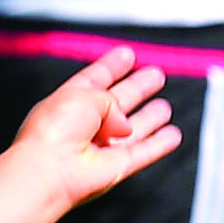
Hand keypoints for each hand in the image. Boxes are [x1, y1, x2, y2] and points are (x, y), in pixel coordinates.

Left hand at [5, 48, 179, 208]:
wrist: (51, 168)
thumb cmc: (54, 130)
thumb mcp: (83, 93)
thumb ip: (110, 98)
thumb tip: (125, 123)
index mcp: (69, 102)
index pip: (95, 79)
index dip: (112, 66)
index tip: (127, 54)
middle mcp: (84, 125)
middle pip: (117, 103)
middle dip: (137, 88)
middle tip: (155, 75)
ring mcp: (99, 148)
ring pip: (132, 130)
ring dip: (149, 118)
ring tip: (165, 107)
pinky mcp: (115, 168)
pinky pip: (142, 154)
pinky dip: (158, 145)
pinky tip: (172, 136)